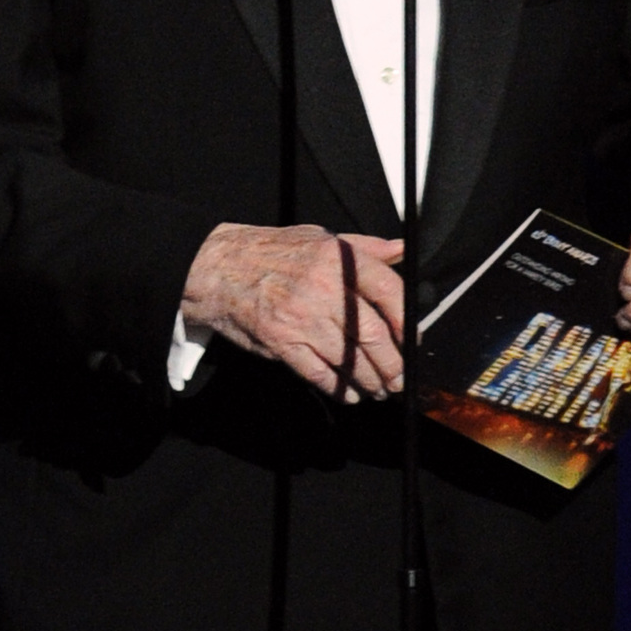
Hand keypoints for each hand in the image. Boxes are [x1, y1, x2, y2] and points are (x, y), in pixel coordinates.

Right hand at [181, 222, 405, 401]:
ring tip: (378, 388)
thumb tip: (402, 247)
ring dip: (370, 381)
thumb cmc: (271, 252)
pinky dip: (339, 389)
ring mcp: (301, 316)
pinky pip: (320, 374)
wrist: (218, 267)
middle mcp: (322, 286)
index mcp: (335, 257)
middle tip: (398, 379)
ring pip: (350, 359)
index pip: (388, 291)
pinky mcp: (281, 341)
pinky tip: (348, 393)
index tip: (413, 341)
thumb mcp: (318, 237)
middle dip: (393, 364)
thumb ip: (364, 247)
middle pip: (373, 335)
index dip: (407, 322)